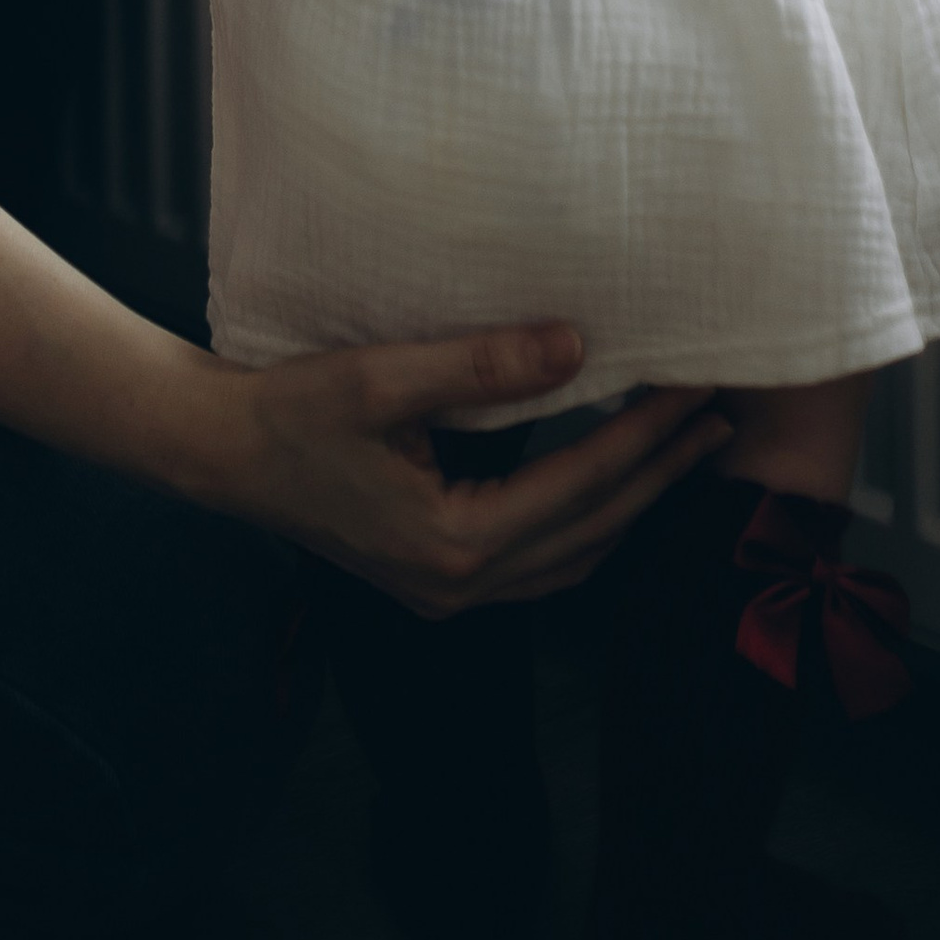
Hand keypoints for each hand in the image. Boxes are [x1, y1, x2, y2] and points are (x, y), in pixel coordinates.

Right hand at [195, 322, 730, 616]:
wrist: (220, 455)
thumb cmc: (291, 410)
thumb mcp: (383, 379)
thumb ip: (482, 366)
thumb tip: (577, 346)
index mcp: (453, 544)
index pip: (582, 486)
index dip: (647, 437)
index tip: (697, 390)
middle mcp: (460, 587)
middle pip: (592, 532)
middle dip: (660, 475)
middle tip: (720, 420)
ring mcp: (447, 593)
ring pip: (572, 559)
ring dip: (630, 504)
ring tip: (682, 449)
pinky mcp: (435, 581)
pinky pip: (539, 563)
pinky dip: (586, 524)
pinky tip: (606, 485)